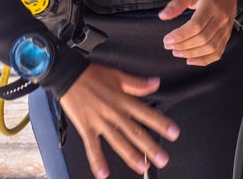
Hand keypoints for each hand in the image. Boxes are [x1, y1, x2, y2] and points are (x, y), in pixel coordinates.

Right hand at [58, 63, 179, 178]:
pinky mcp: (86, 127)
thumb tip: (156, 83)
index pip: (146, 113)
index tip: (173, 133)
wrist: (68, 74)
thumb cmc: (92, 74)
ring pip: (118, 140)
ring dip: (131, 155)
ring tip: (143, 167)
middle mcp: (114, 111)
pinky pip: (92, 146)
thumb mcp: (118, 75)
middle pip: (135, 131)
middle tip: (163, 159)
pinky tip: (103, 173)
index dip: (161, 123)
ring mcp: (99, 121)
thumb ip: (138, 83)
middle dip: (150, 146)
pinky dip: (97, 160)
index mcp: (123, 99)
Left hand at [159, 0, 237, 65]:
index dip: (180, 35)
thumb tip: (162, 16)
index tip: (167, 39)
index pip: (196, 25)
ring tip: (177, 52)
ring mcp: (226, 29)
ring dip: (192, 54)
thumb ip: (176, 4)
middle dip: (183, 46)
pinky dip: (204, 60)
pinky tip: (191, 60)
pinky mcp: (227, 36)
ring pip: (210, 48)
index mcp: (211, 6)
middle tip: (169, 46)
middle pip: (203, 38)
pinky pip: (217, 53)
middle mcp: (221, 18)